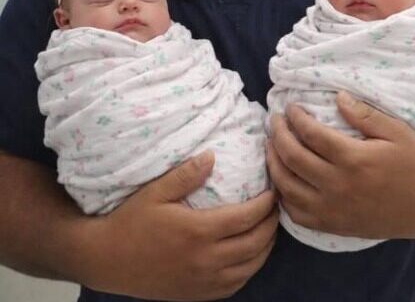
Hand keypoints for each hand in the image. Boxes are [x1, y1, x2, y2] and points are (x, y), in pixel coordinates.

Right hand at [81, 151, 277, 300]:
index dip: (266, 204)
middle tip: (277, 207)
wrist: (107, 260)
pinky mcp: (198, 294)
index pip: (247, 218)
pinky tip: (249, 256)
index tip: (273, 191)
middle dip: (272, 224)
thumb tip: (213, 156)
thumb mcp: (155, 191)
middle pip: (255, 244)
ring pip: (250, 267)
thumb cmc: (131, 221)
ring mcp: (204, 281)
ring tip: (268, 228)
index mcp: (199, 231)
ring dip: (265, 247)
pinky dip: (249, 269)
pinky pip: (235, 285)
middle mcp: (207, 260)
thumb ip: (186, 174)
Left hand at [267, 92, 414, 238]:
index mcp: (353, 159)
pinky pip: (296, 214)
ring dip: (273, 162)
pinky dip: (283, 195)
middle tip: (274, 120)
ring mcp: (333, 209)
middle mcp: (338, 186)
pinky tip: (282, 179)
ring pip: (287, 186)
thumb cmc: (413, 163)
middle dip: (277, 135)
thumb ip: (364, 114)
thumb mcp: (396, 131)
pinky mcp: (333, 225)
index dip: (295, 117)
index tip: (290, 107)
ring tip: (270, 145)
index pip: (310, 134)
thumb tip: (337, 96)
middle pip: (292, 158)